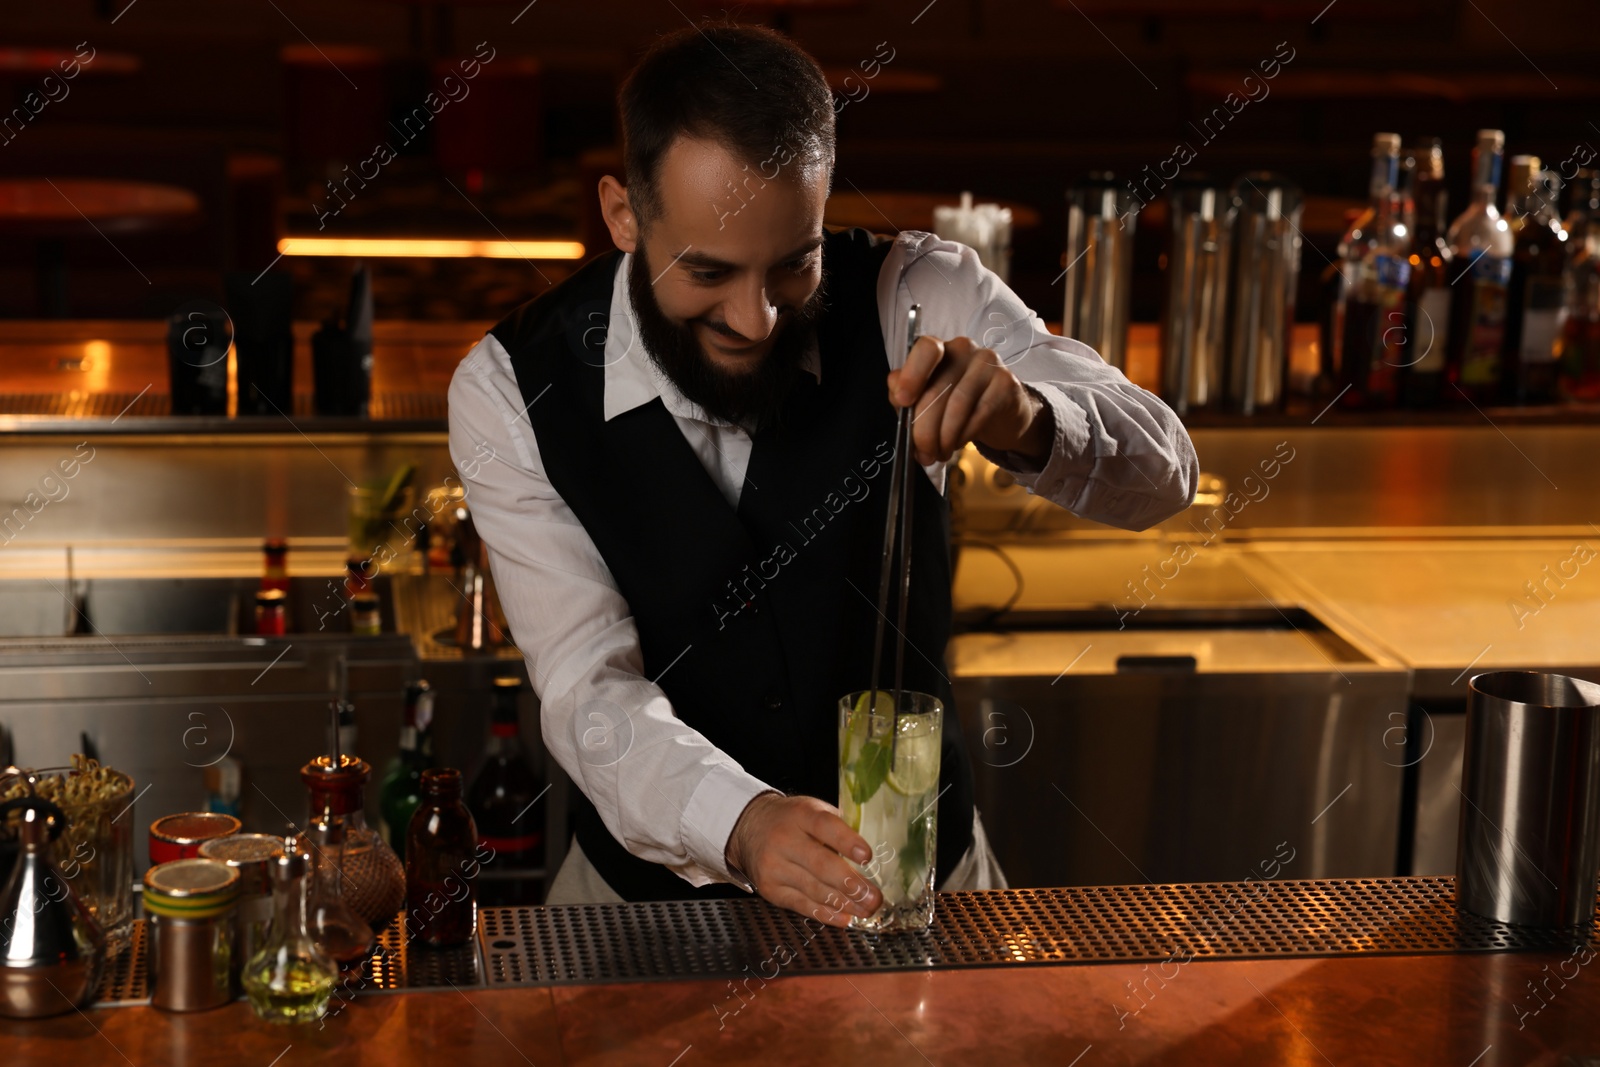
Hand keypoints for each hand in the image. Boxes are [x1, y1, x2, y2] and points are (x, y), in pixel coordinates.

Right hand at [725, 793, 880, 927]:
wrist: (750, 827)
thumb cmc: (793, 820)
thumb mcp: (813, 810)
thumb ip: (839, 826)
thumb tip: (877, 849)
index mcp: (801, 815)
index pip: (825, 827)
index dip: (847, 842)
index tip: (867, 856)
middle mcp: (784, 840)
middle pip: (820, 865)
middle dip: (851, 884)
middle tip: (874, 897)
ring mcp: (774, 867)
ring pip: (814, 889)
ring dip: (844, 904)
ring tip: (867, 909)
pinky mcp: (770, 889)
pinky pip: (802, 905)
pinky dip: (826, 914)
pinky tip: (845, 917)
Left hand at [888, 335, 1050, 466]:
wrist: (1001, 414)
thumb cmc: (957, 405)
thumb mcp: (926, 399)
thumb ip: (905, 393)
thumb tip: (896, 394)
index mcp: (939, 349)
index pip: (925, 348)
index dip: (912, 375)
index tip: (902, 401)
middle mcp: (964, 349)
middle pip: (937, 389)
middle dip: (924, 429)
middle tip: (923, 453)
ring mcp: (988, 363)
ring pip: (957, 405)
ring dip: (944, 437)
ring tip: (939, 454)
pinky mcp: (1006, 383)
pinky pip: (980, 414)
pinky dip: (964, 436)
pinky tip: (958, 444)